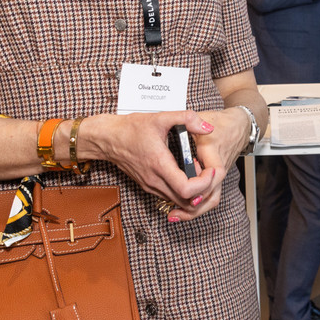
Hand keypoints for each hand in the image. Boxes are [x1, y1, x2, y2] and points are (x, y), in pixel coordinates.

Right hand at [77, 111, 219, 219]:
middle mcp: (154, 180)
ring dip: (194, 192)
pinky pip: (170, 196)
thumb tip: (208, 127)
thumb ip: (187, 118)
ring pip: (178, 201)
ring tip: (199, 172)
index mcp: (159, 164)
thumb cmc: (131, 128)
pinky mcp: (148, 186)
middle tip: (209, 172)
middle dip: (203, 190)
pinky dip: (183, 191)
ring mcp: (150, 186)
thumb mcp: (161, 117)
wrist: (107, 139)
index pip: (187, 189)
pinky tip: (186, 174)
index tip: (212, 170)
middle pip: (186, 201)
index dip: (204, 183)